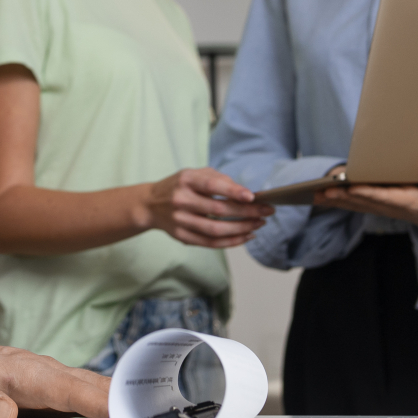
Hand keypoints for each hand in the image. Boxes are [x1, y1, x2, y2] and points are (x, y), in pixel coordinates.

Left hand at [0, 341, 110, 417]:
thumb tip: (4, 413)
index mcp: (19, 371)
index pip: (62, 386)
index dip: (93, 400)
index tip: (121, 411)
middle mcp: (41, 376)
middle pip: (87, 390)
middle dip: (119, 405)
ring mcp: (47, 389)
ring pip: (88, 398)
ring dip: (115, 411)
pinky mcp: (48, 402)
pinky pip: (78, 408)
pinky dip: (99, 417)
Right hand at [138, 167, 272, 246]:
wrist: (150, 204)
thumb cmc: (179, 186)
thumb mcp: (194, 174)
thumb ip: (218, 179)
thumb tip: (245, 193)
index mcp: (186, 180)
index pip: (211, 186)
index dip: (232, 191)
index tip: (252, 196)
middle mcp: (181, 200)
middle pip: (218, 210)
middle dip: (247, 212)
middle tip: (266, 211)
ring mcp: (180, 220)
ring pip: (216, 230)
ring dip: (242, 228)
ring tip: (259, 224)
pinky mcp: (182, 236)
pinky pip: (210, 243)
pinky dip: (231, 241)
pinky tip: (246, 236)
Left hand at [315, 156, 417, 237]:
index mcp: (412, 202)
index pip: (385, 196)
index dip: (367, 192)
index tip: (351, 187)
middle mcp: (394, 206)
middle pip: (365, 201)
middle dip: (343, 196)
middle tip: (322, 190)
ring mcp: (386, 208)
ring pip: (357, 205)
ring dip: (336, 200)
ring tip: (314, 194)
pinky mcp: (381, 206)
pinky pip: (357, 205)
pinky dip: (340, 201)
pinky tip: (323, 197)